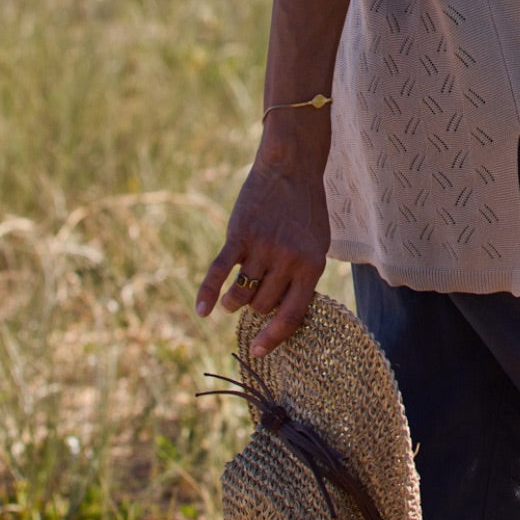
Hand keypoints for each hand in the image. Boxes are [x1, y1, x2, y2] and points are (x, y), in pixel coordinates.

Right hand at [195, 140, 329, 358]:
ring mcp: (262, 247)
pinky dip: (208, 294)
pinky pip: (219, 272)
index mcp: (312, 265)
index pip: (291, 315)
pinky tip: (202, 311)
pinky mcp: (239, 235)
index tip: (259, 352)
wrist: (291, 167)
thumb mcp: (317, 243)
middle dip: (256, 307)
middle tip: (253, 299)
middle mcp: (288, 259)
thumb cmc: (306, 210)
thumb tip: (283, 316)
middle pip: (262, 305)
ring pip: (242, 294)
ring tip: (233, 301)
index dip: (274, 338)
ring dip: (234, 302)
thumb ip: (303, 277)